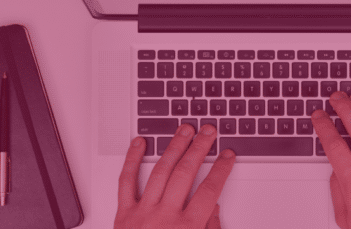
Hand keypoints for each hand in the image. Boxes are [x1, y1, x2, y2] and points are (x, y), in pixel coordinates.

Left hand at [114, 124, 235, 228]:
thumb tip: (212, 207)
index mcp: (187, 228)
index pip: (210, 190)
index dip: (221, 169)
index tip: (228, 155)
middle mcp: (165, 217)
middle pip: (186, 173)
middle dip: (200, 148)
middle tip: (209, 132)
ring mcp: (142, 213)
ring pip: (161, 171)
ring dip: (174, 147)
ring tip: (184, 130)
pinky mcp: (123, 215)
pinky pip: (126, 181)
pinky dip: (132, 159)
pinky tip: (140, 143)